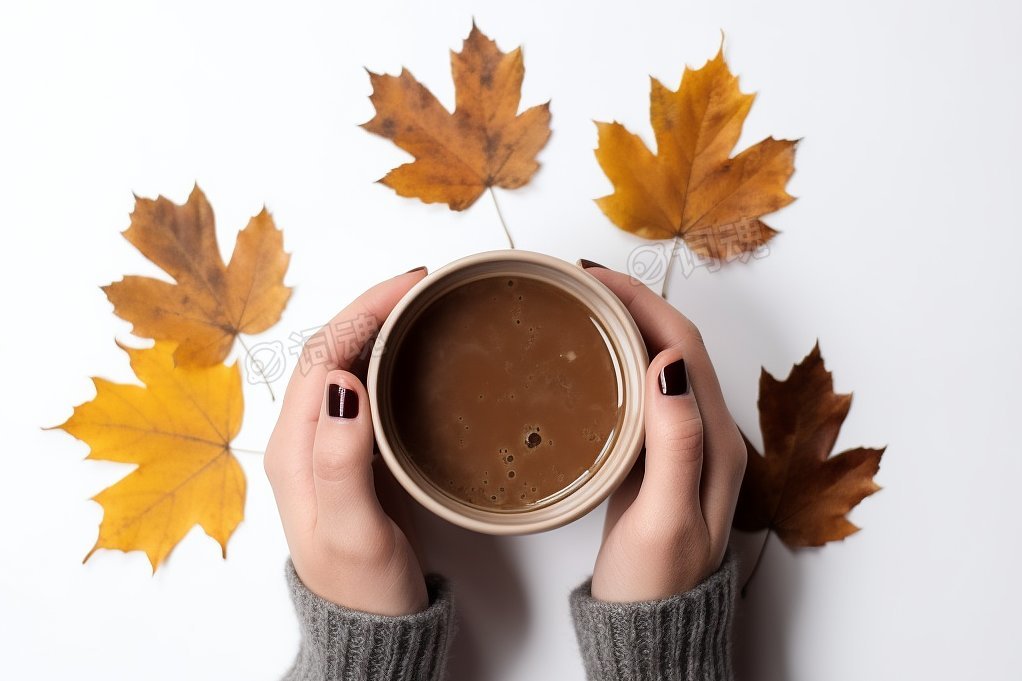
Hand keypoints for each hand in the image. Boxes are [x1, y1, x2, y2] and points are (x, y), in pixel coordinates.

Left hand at [264, 269, 428, 615]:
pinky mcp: (350, 458)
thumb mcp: (352, 530)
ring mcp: (325, 447)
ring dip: (377, 328)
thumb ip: (341, 461)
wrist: (366, 629)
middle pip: (330, 351)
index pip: (322, 356)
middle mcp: (302, 440)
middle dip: (371, 308)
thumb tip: (344, 383)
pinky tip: (412, 355)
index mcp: (294, 449)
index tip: (409, 286)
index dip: (362, 311)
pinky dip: (386, 359)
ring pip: (345, 366)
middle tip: (423, 285)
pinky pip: (362, 390)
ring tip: (420, 306)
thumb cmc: (361, 586)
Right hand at [582, 264, 746, 601]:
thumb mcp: (666, 517)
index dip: (642, 303)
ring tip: (580, 304)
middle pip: (673, 345)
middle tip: (578, 280)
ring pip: (656, 364)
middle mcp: (705, 435)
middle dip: (631, 303)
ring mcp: (680, 445)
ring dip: (624, 326)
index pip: (682, 346)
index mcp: (715, 441)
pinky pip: (639, 391)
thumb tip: (666, 362)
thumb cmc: (657, 582)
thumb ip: (675, 444)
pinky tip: (587, 360)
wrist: (650, 629)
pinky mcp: (655, 458)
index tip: (595, 278)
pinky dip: (615, 361)